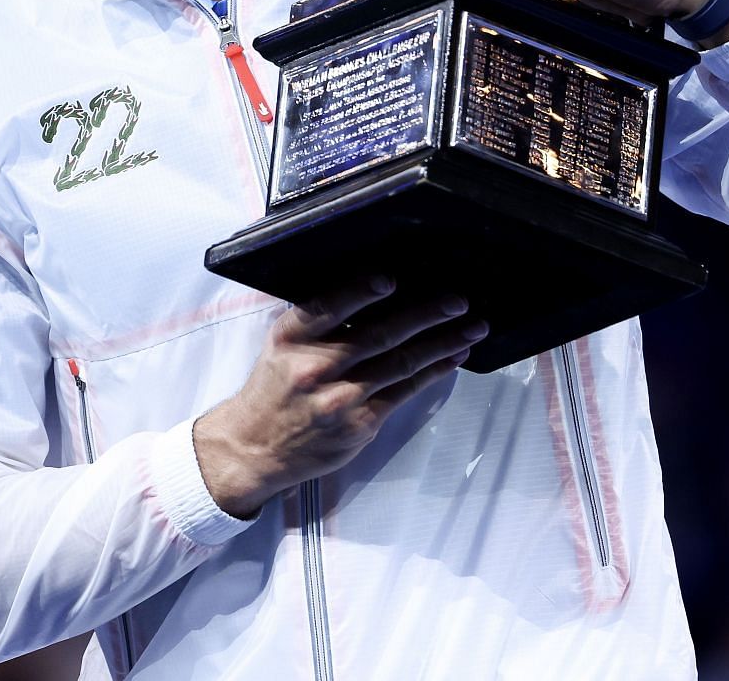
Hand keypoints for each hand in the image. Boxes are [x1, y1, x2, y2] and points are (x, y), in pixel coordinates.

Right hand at [192, 277, 487, 517]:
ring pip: (400, 364)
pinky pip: (404, 393)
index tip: (390, 280)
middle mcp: (314, 367)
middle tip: (457, 301)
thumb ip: (321, 321)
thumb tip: (380, 291)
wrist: (256, 448)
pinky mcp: (359, 425)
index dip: (359, 293)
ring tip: (472, 327)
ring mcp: (339, 400)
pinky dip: (433, 373)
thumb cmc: (277, 386)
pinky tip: (454, 357)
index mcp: (290, 338)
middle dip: (424, 316)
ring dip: (442, 343)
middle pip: (378, 335)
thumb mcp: (283, 345)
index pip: (326, 309)